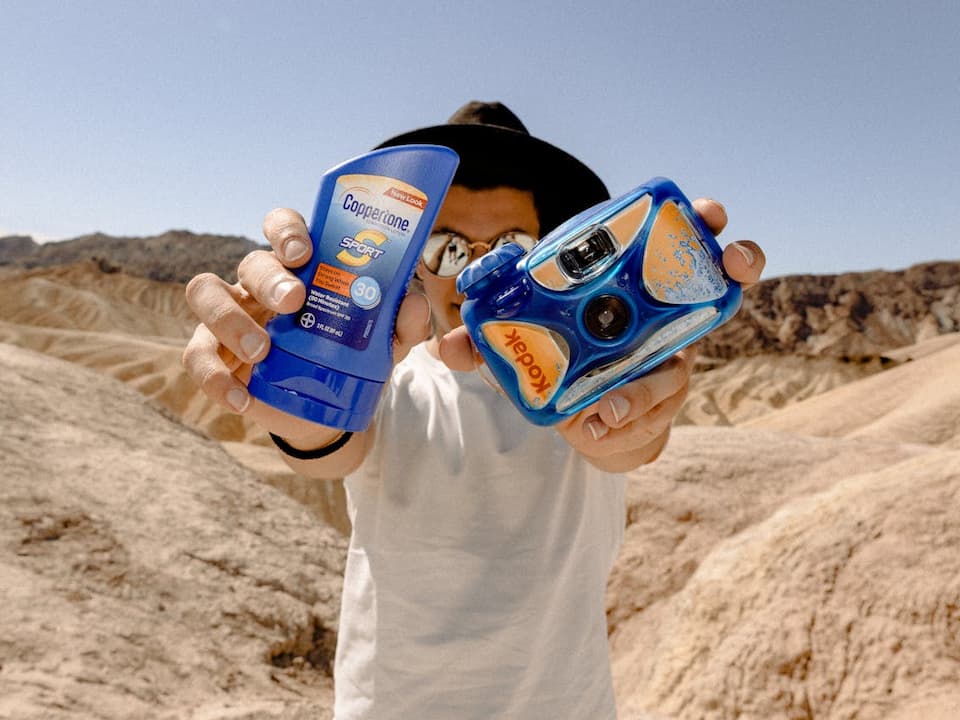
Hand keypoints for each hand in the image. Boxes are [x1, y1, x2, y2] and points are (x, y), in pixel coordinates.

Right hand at [181, 208, 432, 449]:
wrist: (322, 407)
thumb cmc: (348, 354)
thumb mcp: (384, 341)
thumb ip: (402, 322)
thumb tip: (414, 304)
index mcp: (299, 267)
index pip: (282, 227)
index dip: (286, 230)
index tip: (303, 252)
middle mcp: (259, 283)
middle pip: (250, 261)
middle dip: (269, 278)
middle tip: (293, 302)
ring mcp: (230, 314)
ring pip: (205, 293)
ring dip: (231, 319)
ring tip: (263, 351)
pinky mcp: (213, 352)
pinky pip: (197, 355)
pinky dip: (216, 378)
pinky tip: (243, 398)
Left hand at [439, 197, 765, 471]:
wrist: (575, 415)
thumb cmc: (554, 357)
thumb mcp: (515, 342)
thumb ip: (483, 341)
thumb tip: (447, 344)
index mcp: (626, 285)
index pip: (674, 241)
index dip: (701, 222)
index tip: (708, 213)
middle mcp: (658, 316)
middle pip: (715, 281)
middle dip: (737, 262)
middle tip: (735, 264)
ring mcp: (667, 361)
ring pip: (680, 368)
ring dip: (645, 390)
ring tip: (608, 410)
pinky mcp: (660, 405)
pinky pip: (654, 417)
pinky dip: (624, 427)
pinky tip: (594, 431)